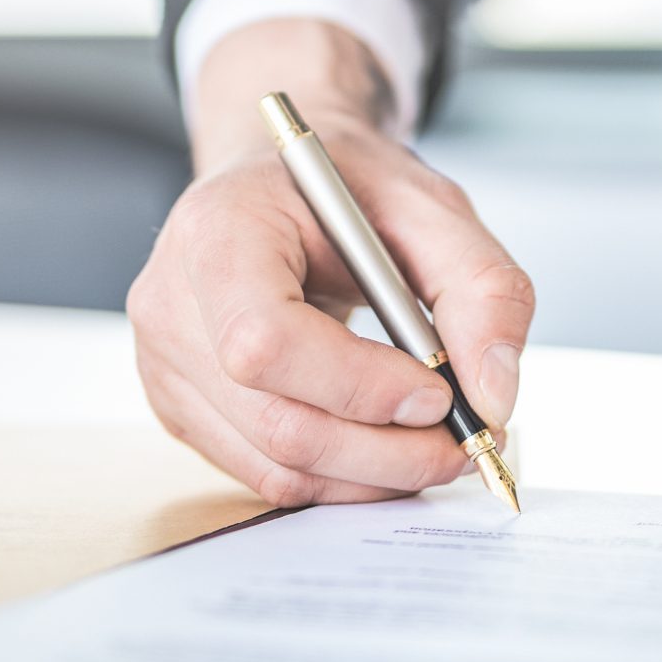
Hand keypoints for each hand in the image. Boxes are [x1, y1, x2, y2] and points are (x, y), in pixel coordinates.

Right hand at [128, 19, 534, 506]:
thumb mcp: (431, 207)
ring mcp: (165, 364)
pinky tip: (387, 447)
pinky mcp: (183, 409)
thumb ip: (483, 288)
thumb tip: (495, 394)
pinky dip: (341, 477)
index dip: (359, 385)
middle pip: (275, 420)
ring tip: (437, 445)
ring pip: (275, 464)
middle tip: (465, 442)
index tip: (439, 392)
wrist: (283, 184)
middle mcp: (172, 303)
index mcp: (217, 232)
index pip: (265, 341)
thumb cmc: (346, 188)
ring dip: (373, 475)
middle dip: (387, 450)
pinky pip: (266, 473)